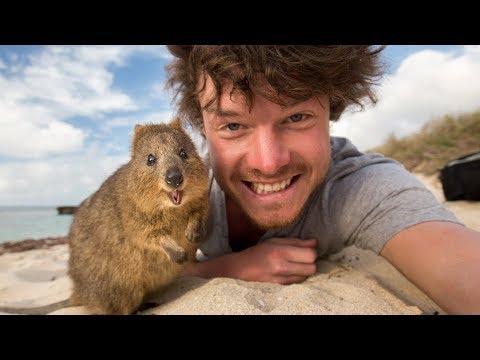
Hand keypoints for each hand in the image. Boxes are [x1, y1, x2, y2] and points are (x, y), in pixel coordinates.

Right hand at [183, 238, 317, 284]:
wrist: (241, 268)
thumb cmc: (258, 251)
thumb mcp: (275, 241)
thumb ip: (296, 242)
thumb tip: (315, 242)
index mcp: (280, 252)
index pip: (310, 255)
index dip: (312, 251)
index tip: (308, 248)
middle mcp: (282, 267)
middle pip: (312, 268)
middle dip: (310, 262)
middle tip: (303, 257)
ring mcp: (281, 279)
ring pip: (306, 276)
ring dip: (305, 270)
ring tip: (296, 263)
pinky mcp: (281, 286)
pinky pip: (298, 282)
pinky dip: (298, 276)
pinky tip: (291, 270)